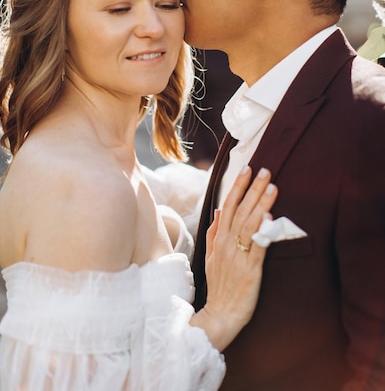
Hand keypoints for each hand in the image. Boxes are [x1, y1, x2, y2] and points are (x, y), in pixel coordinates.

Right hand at [190, 166, 276, 351]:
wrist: (220, 315)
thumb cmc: (218, 286)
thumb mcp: (210, 256)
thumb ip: (214, 233)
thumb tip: (219, 210)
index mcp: (219, 239)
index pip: (229, 206)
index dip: (238, 186)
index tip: (246, 169)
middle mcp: (227, 244)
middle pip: (241, 210)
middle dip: (252, 188)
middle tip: (265, 169)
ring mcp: (239, 257)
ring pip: (250, 224)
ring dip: (261, 204)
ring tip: (272, 186)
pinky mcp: (251, 271)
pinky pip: (257, 247)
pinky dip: (263, 231)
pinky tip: (269, 217)